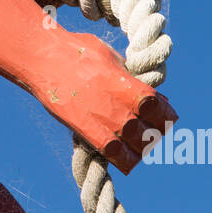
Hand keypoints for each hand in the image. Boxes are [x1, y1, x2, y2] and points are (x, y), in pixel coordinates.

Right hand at [38, 29, 174, 173]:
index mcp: (128, 84)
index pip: (159, 107)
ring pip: (137, 146)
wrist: (44, 59)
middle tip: (152, 131)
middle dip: (155, 131)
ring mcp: (104, 121)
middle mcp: (120, 105)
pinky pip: (114, 154)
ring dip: (142, 147)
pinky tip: (127, 160)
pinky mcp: (87, 132)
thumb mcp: (109, 56)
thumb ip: (125, 73)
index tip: (167, 116)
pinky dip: (125, 160)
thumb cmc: (76, 51)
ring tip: (140, 145)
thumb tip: (137, 81)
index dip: (166, 114)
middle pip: (152, 129)